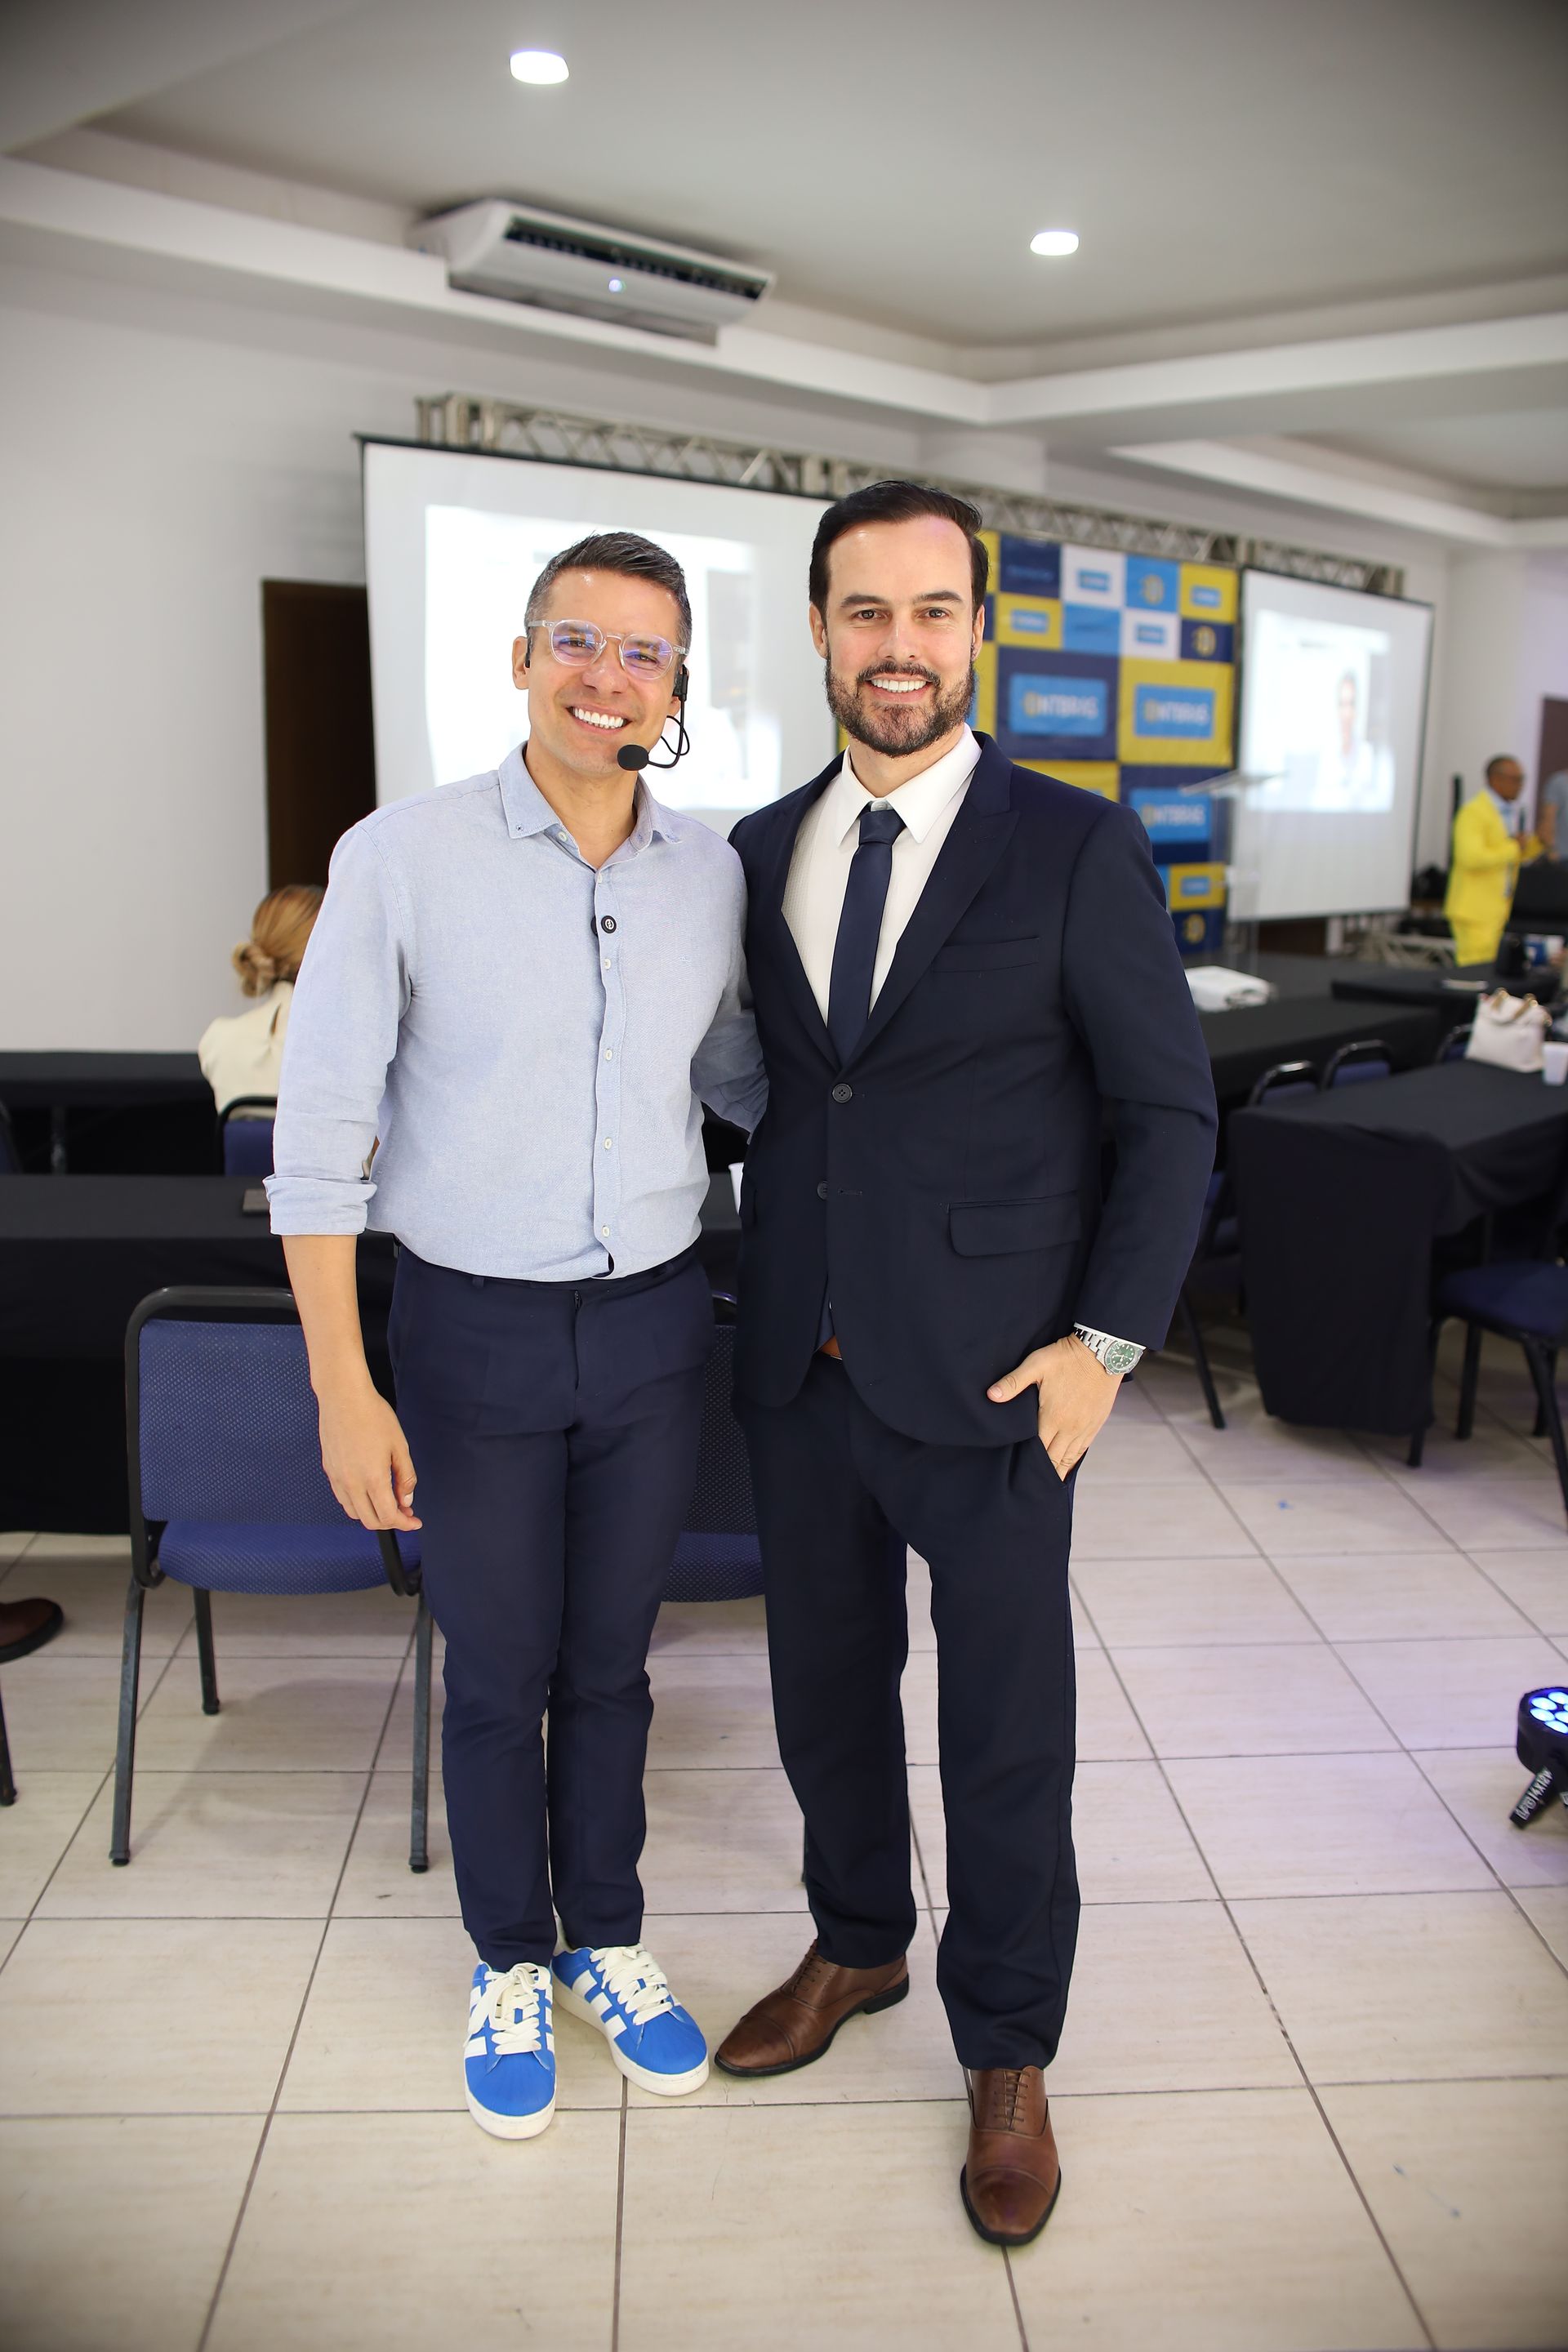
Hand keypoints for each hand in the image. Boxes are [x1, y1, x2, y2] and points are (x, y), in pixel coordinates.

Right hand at [316, 1378, 420, 1531]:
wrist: (343, 1397)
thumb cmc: (372, 1415)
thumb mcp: (399, 1446)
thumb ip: (405, 1477)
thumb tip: (406, 1500)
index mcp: (372, 1477)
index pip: (388, 1516)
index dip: (404, 1523)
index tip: (414, 1521)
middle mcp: (351, 1483)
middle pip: (370, 1521)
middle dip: (390, 1522)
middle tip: (404, 1512)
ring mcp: (337, 1478)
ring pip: (354, 1512)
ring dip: (372, 1514)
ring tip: (388, 1501)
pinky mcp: (329, 1470)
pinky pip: (343, 1498)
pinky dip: (358, 1503)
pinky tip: (369, 1491)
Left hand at [987, 1334, 1120, 1477]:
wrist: (1102, 1351)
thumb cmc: (1066, 1357)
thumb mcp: (1036, 1364)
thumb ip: (1013, 1383)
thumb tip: (991, 1396)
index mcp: (1052, 1417)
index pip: (1038, 1450)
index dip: (1029, 1464)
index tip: (1021, 1476)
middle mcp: (1069, 1428)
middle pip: (1054, 1459)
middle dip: (1043, 1472)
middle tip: (1032, 1486)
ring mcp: (1085, 1427)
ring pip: (1070, 1457)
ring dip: (1059, 1470)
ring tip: (1049, 1484)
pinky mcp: (1096, 1423)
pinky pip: (1083, 1449)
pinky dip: (1073, 1460)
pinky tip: (1067, 1465)